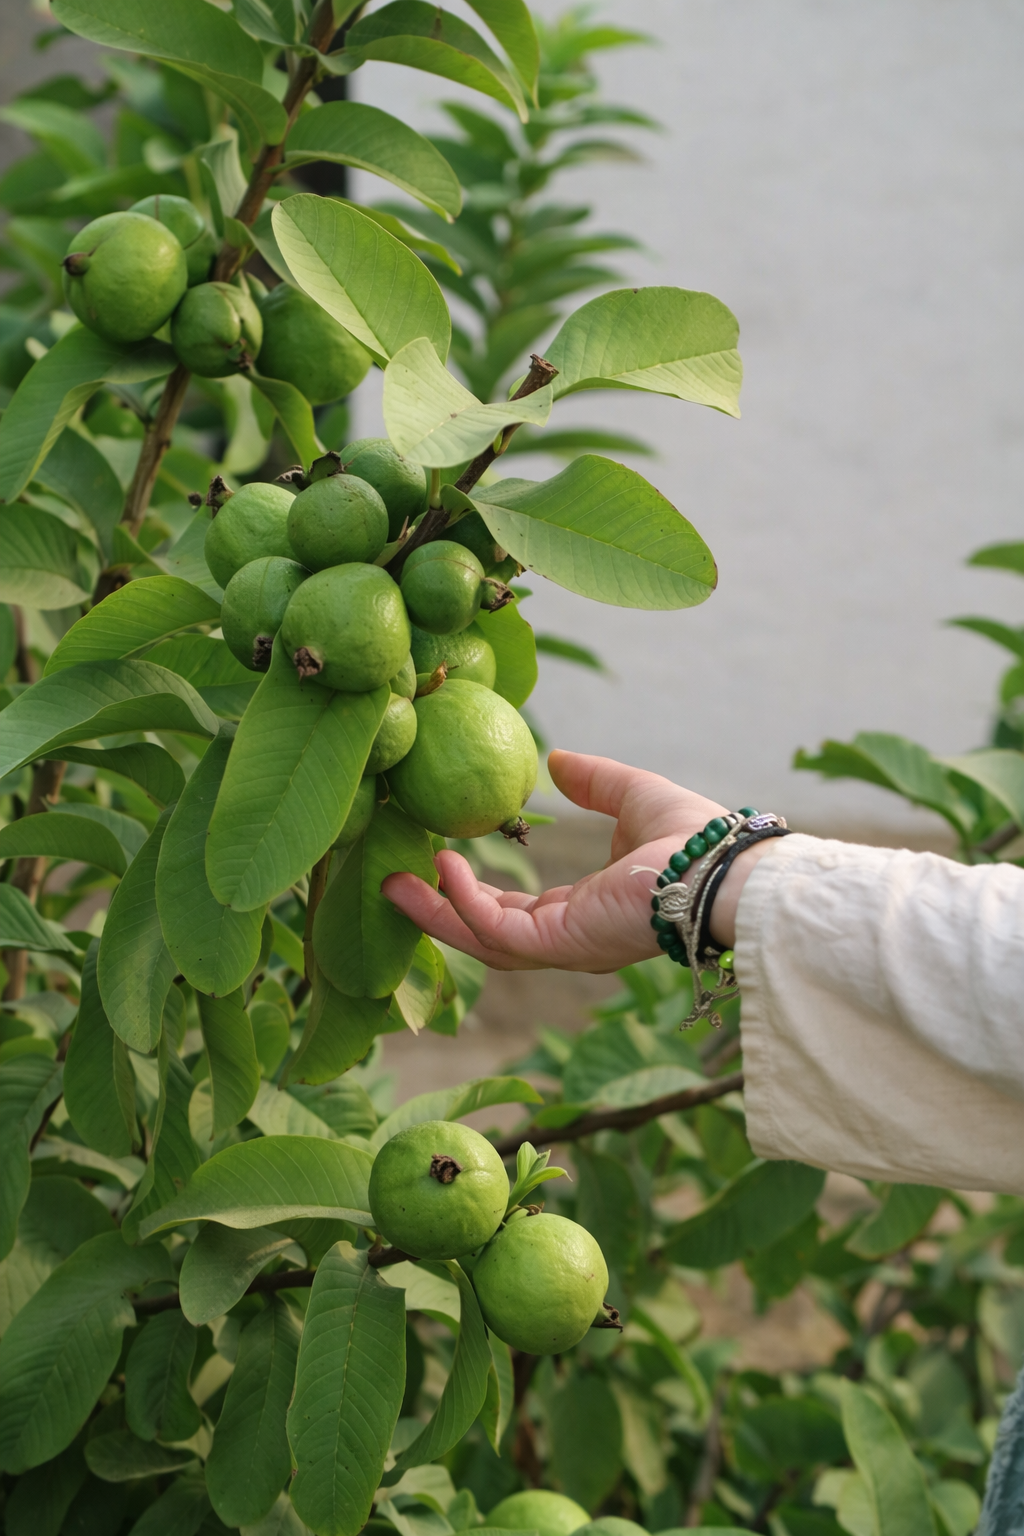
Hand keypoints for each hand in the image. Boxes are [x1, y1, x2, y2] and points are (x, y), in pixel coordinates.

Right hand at [383, 750, 734, 972]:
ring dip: (434, 914)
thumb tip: (557, 760)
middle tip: (392, 880)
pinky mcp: (561, 944)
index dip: (473, 891)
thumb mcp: (630, 794)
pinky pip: (495, 929)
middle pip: (486, 935)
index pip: (516, 912)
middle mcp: (568, 938)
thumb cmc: (692, 837)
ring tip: (391, 881)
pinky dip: (462, 903)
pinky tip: (441, 864)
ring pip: (480, 941)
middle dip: (438, 911)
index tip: (438, 862)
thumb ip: (594, 782)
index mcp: (583, 911)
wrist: (723, 867)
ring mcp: (563, 946)